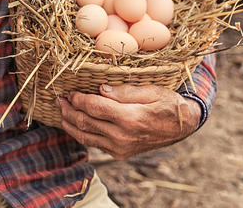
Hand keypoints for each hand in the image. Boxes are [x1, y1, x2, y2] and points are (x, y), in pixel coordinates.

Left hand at [58, 84, 200, 158]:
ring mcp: (120, 148)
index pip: (94, 107)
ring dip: (69, 124)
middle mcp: (122, 136)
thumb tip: (100, 89)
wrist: (183, 127)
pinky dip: (81, 133)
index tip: (69, 91)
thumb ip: (125, 91)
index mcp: (130, 118)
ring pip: (85, 136)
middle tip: (59, 99)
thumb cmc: (168, 104)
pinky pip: (94, 143)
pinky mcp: (119, 153)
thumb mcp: (152, 91)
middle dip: (68, 110)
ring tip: (61, 111)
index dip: (78, 99)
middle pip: (84, 122)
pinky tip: (75, 123)